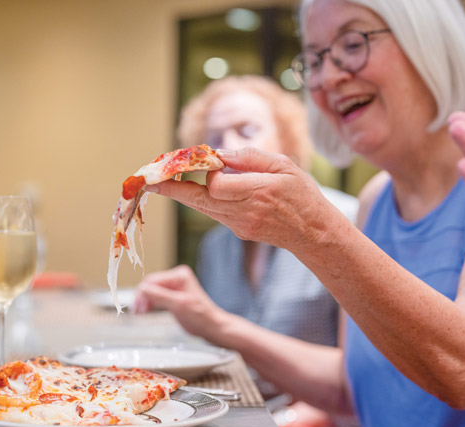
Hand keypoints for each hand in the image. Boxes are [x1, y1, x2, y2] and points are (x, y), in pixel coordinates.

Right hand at [132, 265, 224, 339]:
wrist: (211, 327)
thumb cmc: (202, 317)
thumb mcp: (179, 305)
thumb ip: (160, 296)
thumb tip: (142, 289)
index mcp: (179, 275)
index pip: (153, 280)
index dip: (143, 293)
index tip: (139, 307)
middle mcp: (176, 278)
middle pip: (151, 285)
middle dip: (143, 298)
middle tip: (138, 311)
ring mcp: (174, 287)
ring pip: (152, 291)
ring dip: (145, 301)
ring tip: (141, 312)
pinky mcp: (173, 296)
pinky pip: (156, 296)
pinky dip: (150, 303)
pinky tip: (146, 310)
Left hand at [144, 148, 332, 249]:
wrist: (314, 234)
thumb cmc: (302, 195)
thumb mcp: (284, 166)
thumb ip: (251, 158)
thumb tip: (220, 154)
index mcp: (257, 193)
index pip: (216, 185)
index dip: (207, 172)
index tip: (204, 160)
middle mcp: (244, 213)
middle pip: (199, 201)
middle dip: (172, 189)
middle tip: (149, 180)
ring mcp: (239, 225)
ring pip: (203, 208)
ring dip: (184, 193)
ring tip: (164, 180)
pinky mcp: (238, 231)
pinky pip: (214, 212)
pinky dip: (205, 199)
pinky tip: (200, 188)